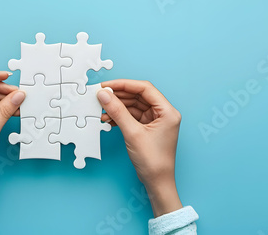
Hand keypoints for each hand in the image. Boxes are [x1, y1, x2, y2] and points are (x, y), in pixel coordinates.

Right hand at [97, 80, 182, 216]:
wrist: (157, 182)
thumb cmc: (153, 161)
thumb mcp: (132, 133)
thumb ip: (117, 111)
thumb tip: (104, 95)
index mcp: (167, 111)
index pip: (144, 89)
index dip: (124, 85)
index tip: (107, 85)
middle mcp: (163, 113)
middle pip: (138, 96)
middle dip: (118, 96)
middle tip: (100, 96)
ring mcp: (155, 121)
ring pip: (133, 106)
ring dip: (117, 107)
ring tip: (101, 109)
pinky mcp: (148, 128)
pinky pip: (132, 116)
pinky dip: (119, 116)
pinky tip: (107, 119)